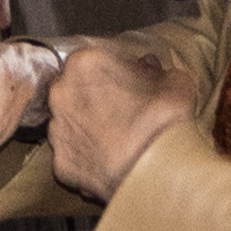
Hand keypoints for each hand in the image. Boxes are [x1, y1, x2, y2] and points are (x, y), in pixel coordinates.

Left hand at [48, 41, 195, 200]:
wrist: (156, 172)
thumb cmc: (164, 119)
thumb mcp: (174, 80)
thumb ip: (156, 69)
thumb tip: (148, 68)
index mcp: (85, 62)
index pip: (98, 58)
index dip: (117, 68)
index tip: (132, 80)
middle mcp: (61, 92)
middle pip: (77, 88)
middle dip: (97, 95)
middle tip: (125, 108)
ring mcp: (56, 130)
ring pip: (71, 121)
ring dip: (88, 125)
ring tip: (118, 137)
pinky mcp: (59, 163)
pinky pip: (73, 154)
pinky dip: (87, 156)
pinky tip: (110, 160)